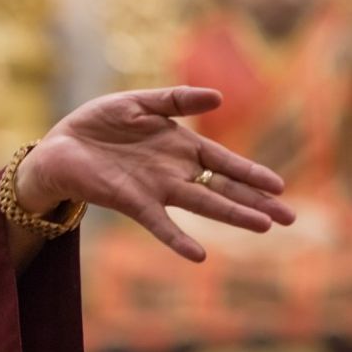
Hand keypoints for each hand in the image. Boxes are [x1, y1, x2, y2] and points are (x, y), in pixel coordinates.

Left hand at [16, 86, 295, 261]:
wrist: (60, 146)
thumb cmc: (100, 123)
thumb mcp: (140, 102)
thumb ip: (177, 100)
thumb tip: (219, 97)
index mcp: (182, 147)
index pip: (225, 162)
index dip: (252, 172)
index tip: (280, 186)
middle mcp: (175, 172)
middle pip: (224, 188)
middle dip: (257, 201)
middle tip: (290, 218)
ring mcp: (156, 189)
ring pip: (202, 204)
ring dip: (232, 215)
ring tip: (263, 227)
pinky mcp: (132, 202)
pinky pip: (160, 224)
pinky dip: (178, 239)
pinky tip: (198, 255)